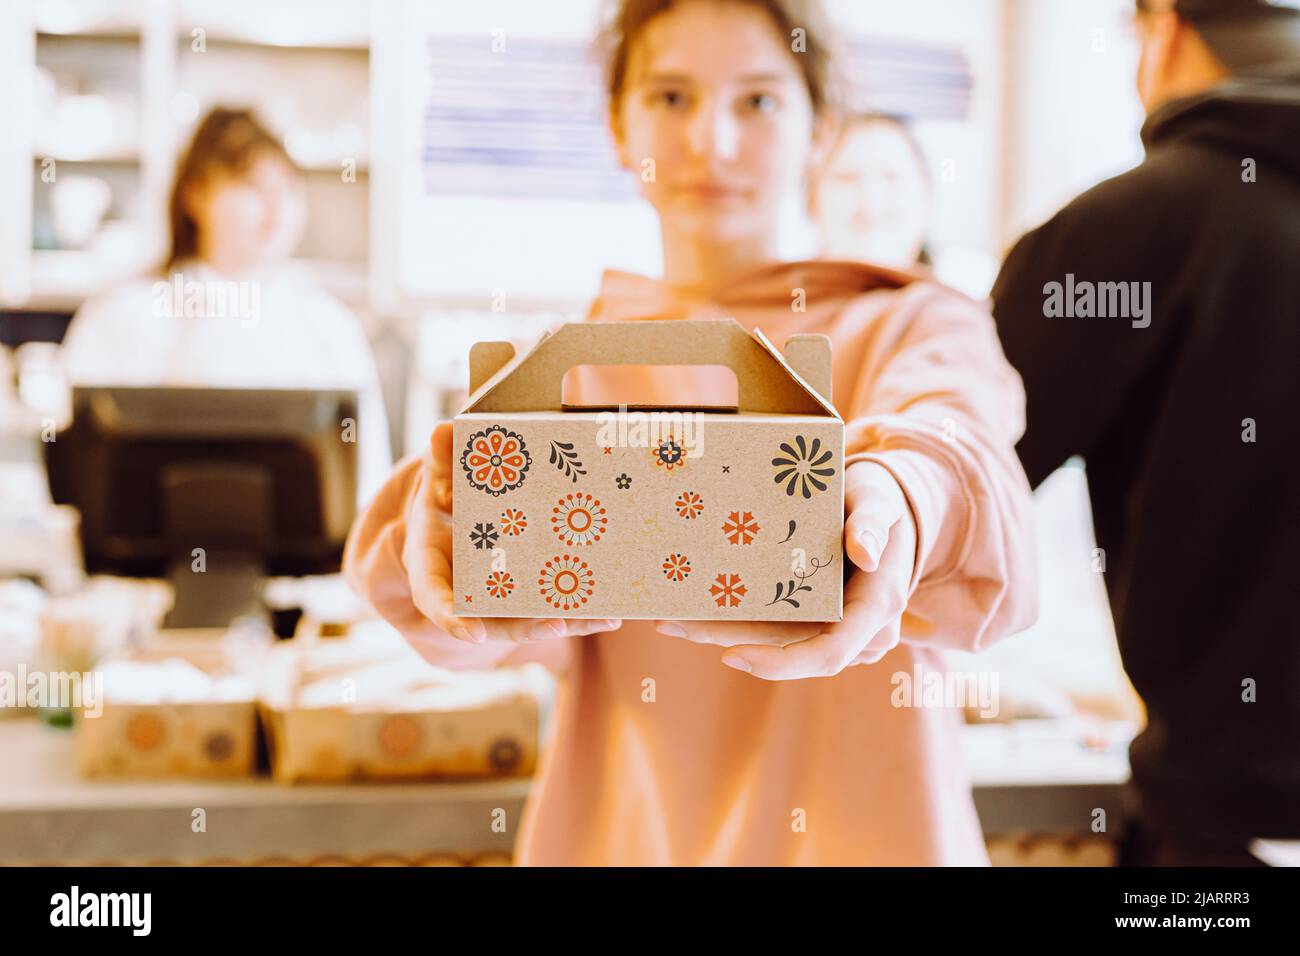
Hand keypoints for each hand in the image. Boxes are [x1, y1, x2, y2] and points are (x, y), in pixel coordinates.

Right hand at [403, 421, 622, 647]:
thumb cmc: (443, 492)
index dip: (450, 617)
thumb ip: (441, 458)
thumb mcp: (438, 475)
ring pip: (527, 620)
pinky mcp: (524, 592)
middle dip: (526, 627)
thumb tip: (442, 431)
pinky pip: (547, 605)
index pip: (433, 597)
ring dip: (565, 622)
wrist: (452, 512)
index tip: (472, 634)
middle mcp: (463, 588)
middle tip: (557, 627)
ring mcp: (496, 595)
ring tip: (603, 619)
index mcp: (430, 563)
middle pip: (492, 620)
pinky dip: (577, 610)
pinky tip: (610, 610)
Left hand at [652, 461, 916, 678]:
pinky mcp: (816, 621)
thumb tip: (865, 554)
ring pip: (774, 641)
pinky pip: (774, 627)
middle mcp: (858, 631)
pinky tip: (693, 607)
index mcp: (877, 608)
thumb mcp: (878, 498)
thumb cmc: (880, 497)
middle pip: (786, 649)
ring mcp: (837, 630)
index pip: (829, 653)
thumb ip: (871, 521)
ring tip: (669, 617)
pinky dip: (736, 619)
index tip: (731, 656)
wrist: (886, 508)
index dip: (781, 663)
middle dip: (727, 638)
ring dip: (721, 631)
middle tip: (670, 623)